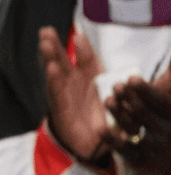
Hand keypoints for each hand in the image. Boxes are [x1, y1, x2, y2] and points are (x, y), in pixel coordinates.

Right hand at [40, 26, 111, 161]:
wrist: (91, 143)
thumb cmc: (105, 118)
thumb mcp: (118, 103)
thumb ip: (121, 94)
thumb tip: (130, 81)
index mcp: (91, 78)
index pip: (87, 59)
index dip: (83, 48)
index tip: (79, 36)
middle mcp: (75, 82)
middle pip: (64, 59)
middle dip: (55, 45)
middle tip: (47, 31)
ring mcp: (65, 92)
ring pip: (55, 70)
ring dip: (50, 56)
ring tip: (45, 42)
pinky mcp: (59, 106)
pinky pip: (56, 91)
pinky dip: (53, 79)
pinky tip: (51, 68)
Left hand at [106, 75, 170, 174]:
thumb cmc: (168, 128)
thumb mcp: (169, 112)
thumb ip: (164, 87)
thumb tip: (161, 61)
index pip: (161, 102)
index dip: (146, 90)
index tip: (131, 79)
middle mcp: (165, 132)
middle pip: (142, 111)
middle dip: (127, 96)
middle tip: (116, 85)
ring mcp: (152, 147)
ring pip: (130, 127)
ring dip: (116, 111)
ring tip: (108, 99)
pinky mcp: (139, 160)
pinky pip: (123, 149)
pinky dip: (111, 139)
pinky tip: (101, 129)